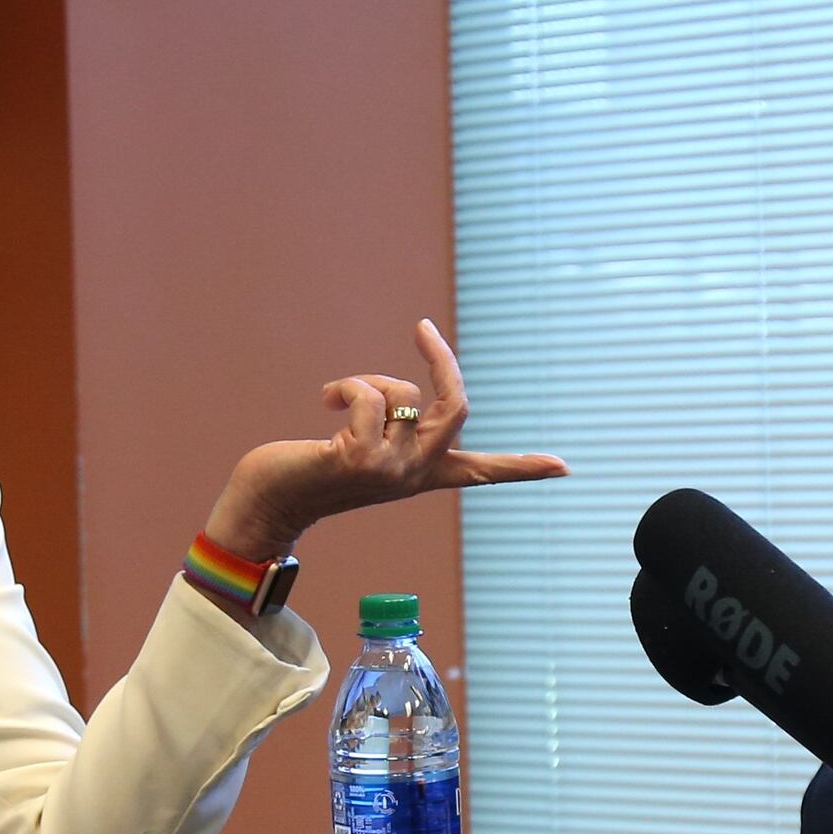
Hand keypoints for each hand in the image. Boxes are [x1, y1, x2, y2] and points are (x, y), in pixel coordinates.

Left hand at [200, 317, 566, 560]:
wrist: (265, 504)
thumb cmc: (308, 471)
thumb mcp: (364, 445)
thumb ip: (389, 424)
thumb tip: (403, 403)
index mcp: (419, 476)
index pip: (484, 473)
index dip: (524, 466)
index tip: (566, 467)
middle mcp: (411, 477)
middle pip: (456, 408)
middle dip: (442, 361)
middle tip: (423, 329)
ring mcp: (388, 471)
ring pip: (400, 394)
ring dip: (366, 381)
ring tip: (338, 397)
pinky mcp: (359, 461)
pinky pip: (369, 397)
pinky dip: (347, 388)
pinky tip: (326, 403)